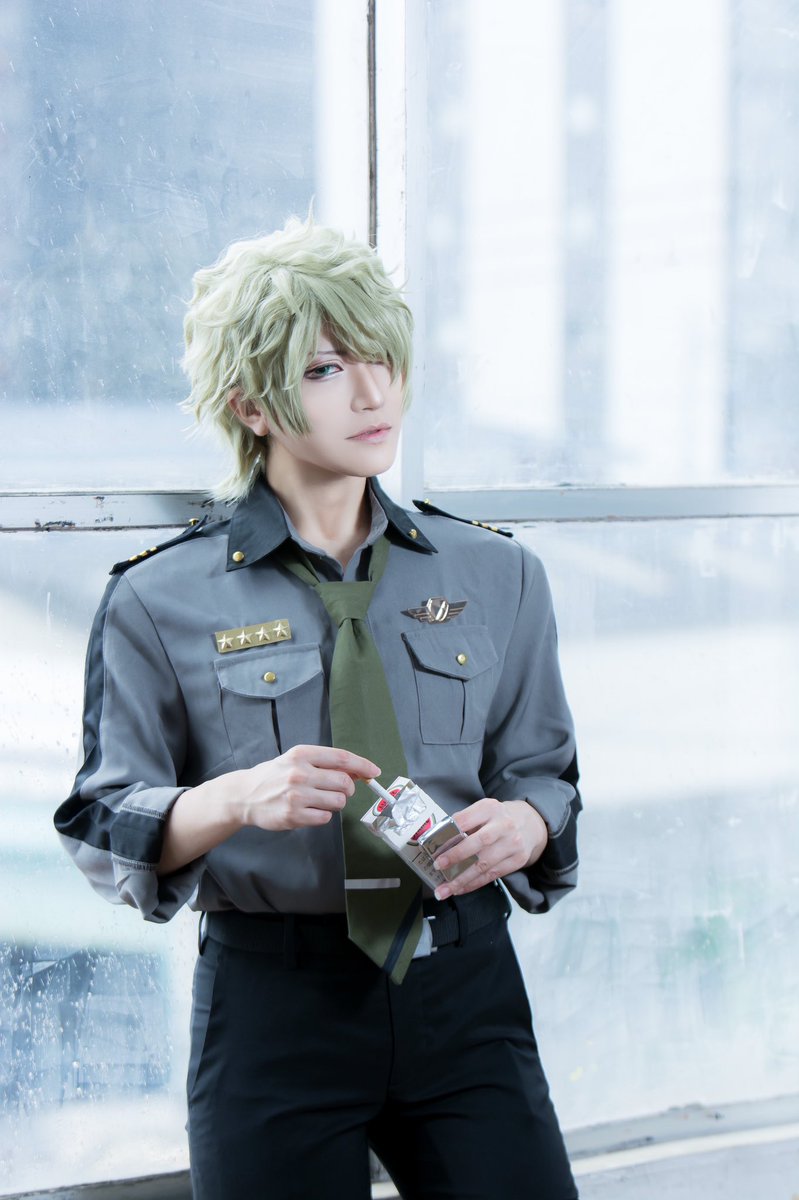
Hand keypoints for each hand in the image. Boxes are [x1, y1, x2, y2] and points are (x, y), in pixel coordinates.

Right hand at [236, 744, 379, 831]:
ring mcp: (297, 795)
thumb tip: (355, 771)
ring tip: (319, 800)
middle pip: (344, 782)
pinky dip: (323, 815)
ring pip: (338, 801)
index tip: (374, 772)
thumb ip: (324, 763)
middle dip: (348, 789)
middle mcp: (300, 773)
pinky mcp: (294, 815)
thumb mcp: (296, 760)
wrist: (245, 795)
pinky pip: (325, 818)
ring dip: (335, 803)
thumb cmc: (274, 776)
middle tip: (339, 791)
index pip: (342, 758)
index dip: (362, 765)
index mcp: (302, 754)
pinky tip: (310, 810)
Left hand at [432, 799, 547, 899]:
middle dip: (456, 857)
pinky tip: (460, 889)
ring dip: (461, 879)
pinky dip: (473, 884)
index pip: (465, 820)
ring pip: (484, 865)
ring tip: (444, 889)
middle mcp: (503, 825)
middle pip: (478, 843)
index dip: (449, 834)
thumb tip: (437, 840)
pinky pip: (492, 875)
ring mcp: (512, 843)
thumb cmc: (498, 818)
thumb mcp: (483, 811)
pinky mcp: (517, 860)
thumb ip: (464, 822)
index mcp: (490, 808)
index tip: (434, 847)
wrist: (531, 824)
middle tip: (438, 867)